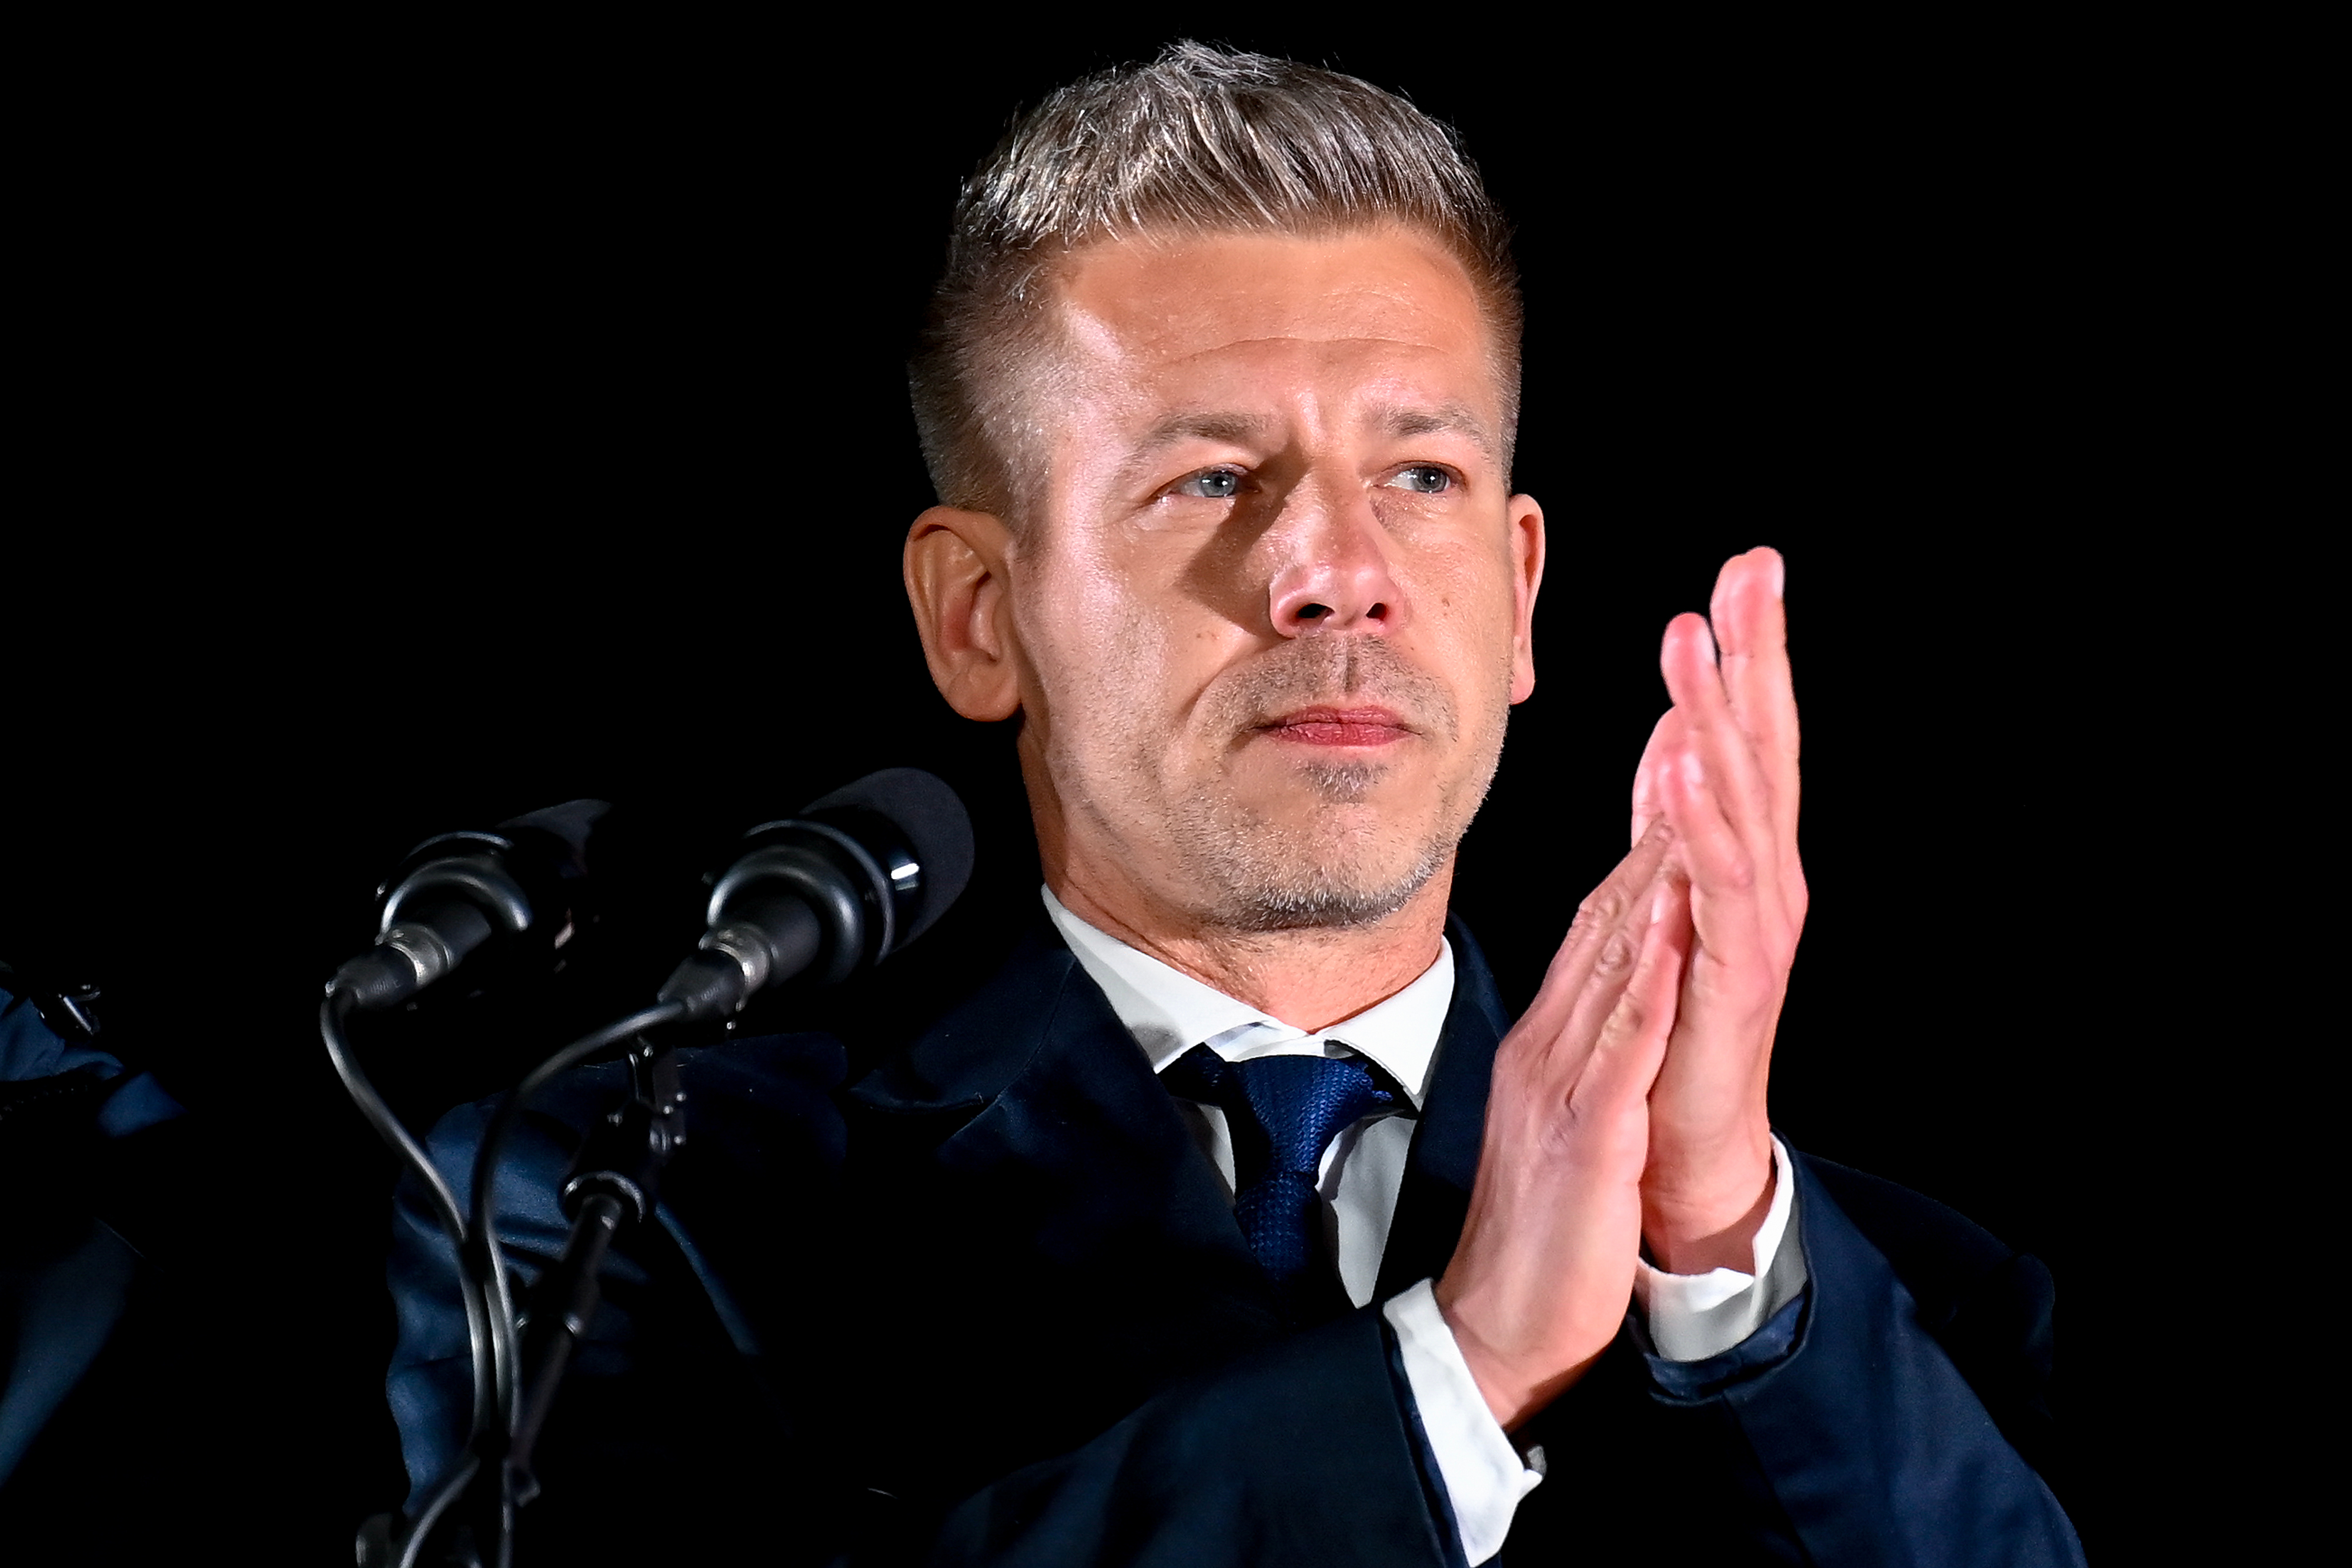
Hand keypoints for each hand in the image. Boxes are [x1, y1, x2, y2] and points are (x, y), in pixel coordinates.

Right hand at [1435, 825, 1694, 1428]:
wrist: (1499, 1323)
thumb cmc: (1542, 1229)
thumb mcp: (1563, 1116)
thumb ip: (1583, 1050)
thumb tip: (1616, 997)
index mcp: (1550, 1042)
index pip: (1601, 926)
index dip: (1644, 844)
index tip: (1683, 774)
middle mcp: (1549, 1045)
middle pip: (1607, 921)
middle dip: (1655, 830)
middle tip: (1695, 743)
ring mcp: (1560, 1083)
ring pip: (1614, 966)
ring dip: (1654, 883)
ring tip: (1692, 810)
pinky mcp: (1583, 1134)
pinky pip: (1620, 1048)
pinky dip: (1650, 987)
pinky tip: (1677, 936)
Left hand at [1630, 548, 1806, 1273]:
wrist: (1687, 1147)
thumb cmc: (1680, 1028)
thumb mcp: (1673, 900)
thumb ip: (1676, 820)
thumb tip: (1672, 736)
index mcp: (1744, 854)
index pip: (1750, 732)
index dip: (1751, 650)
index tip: (1746, 568)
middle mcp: (1765, 876)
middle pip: (1763, 746)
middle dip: (1756, 656)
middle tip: (1748, 571)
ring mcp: (1756, 922)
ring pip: (1742, 800)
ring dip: (1718, 718)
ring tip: (1695, 646)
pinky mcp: (1735, 970)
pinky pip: (1716, 882)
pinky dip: (1699, 819)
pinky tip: (1680, 760)